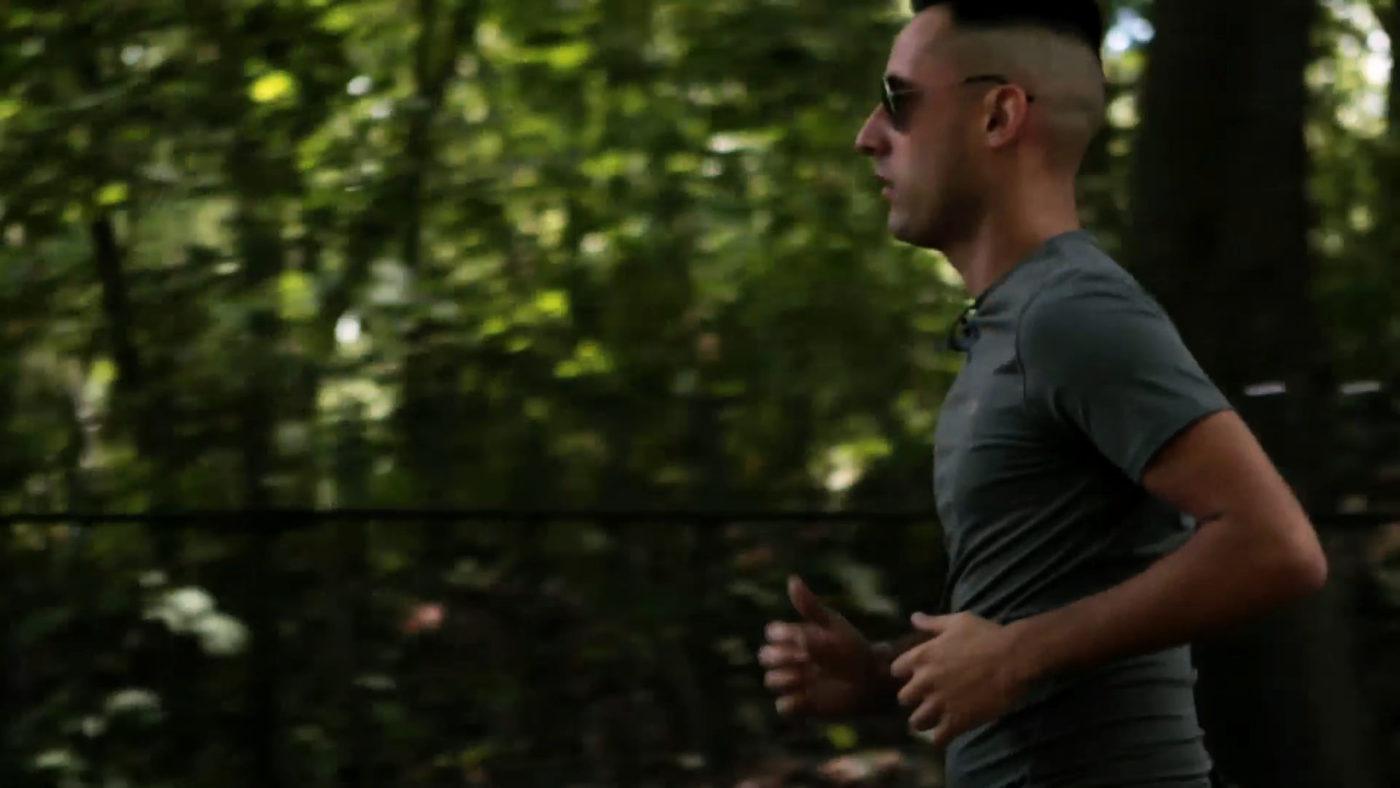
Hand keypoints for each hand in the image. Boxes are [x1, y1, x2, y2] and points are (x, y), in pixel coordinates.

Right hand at [757, 575, 878, 717]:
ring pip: (771, 680)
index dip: (782, 637)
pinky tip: (810, 696)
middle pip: (765, 657)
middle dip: (780, 658)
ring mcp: (796, 682)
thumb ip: (810, 606)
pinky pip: (783, 707)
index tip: (803, 638)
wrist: (873, 680)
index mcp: (796, 637)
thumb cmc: (854, 648)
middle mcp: (792, 659)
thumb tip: (791, 579)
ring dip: (786, 679)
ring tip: (806, 676)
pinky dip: (792, 703)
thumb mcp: (832, 625)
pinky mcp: (802, 705)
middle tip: (805, 659)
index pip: (771, 634)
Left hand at [890, 611, 1032, 746]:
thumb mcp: (957, 622)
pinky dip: (942, 738)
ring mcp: (940, 703)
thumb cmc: (987, 635)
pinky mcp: (957, 721)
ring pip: (916, 723)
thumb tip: (913, 617)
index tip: (917, 675)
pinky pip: (938, 739)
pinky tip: (950, 732)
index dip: (906, 673)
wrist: (1014, 658)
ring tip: (936, 719)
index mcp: (922, 657)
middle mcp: (925, 682)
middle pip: (904, 699)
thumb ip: (932, 623)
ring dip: (925, 721)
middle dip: (915, 699)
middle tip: (929, 698)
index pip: (896, 670)